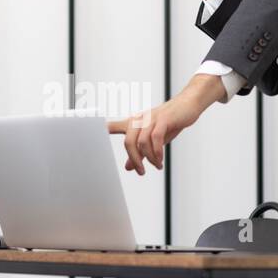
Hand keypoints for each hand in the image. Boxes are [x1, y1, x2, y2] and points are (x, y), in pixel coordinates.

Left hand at [107, 76, 224, 174]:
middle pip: (128, 141)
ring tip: (157, 166)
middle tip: (142, 172)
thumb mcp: (153, 139)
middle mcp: (139, 119)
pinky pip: (156, 138)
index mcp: (134, 123)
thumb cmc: (169, 122)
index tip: (89, 138)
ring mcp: (151, 118)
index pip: (113, 126)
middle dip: (135, 160)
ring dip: (149, 158)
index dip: (100, 132)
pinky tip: (160, 160)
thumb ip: (140, 153)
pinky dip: (157, 152)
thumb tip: (128, 167)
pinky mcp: (163, 119)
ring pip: (142, 142)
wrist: (188, 106)